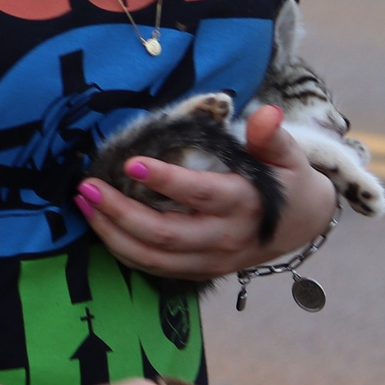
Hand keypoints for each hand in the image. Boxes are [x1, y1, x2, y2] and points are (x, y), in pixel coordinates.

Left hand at [79, 103, 339, 280]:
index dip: (166, 181)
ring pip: (153, 257)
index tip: (131, 163)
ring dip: (111, 233)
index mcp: (246, 205)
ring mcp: (210, 260)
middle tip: (88, 186)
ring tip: (83, 202)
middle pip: (165, 234)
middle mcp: (225, 238)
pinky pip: (153, 268)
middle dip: (121, 212)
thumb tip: (266, 114)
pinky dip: (121, 250)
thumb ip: (272, 137)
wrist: (301, 224)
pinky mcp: (198, 270)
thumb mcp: (288, 157)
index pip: (201, 195)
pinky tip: (98, 224)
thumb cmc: (286, 182)